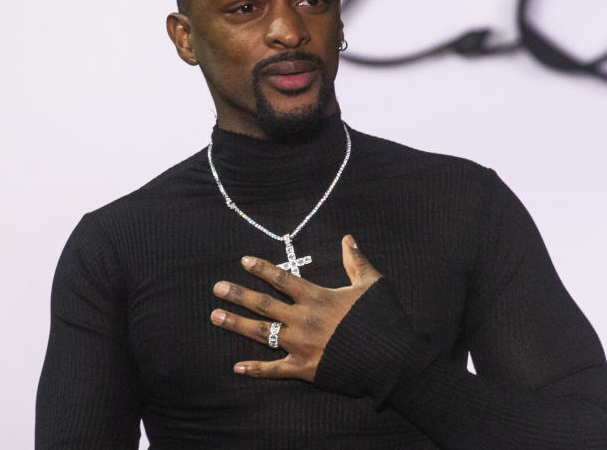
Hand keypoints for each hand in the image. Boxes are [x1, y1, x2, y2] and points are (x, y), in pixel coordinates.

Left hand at [209, 234, 381, 380]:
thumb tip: (347, 238)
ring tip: (215, 316)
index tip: (243, 261)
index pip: (283, 279)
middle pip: (264, 304)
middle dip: (239, 294)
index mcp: (317, 297)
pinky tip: (236, 367)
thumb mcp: (372, 284)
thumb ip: (356, 261)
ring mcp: (301, 345)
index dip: (262, 268)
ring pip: (262, 333)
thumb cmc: (383, 318)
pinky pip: (274, 369)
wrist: (391, 357)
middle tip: (217, 288)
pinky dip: (255, 369)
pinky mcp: (304, 369)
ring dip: (237, 324)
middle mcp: (303, 319)